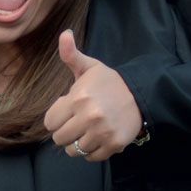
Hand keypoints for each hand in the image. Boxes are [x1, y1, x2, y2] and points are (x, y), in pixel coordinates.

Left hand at [43, 30, 142, 161]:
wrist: (140, 94)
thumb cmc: (109, 82)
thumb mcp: (89, 67)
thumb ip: (71, 54)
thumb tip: (64, 34)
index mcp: (78, 98)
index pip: (50, 122)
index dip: (56, 117)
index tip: (66, 112)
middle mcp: (89, 117)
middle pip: (59, 138)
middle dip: (64, 131)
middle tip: (75, 122)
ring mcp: (102, 133)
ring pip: (74, 150)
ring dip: (77, 143)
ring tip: (86, 131)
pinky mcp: (113, 145)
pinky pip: (91, 157)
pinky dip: (92, 151)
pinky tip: (97, 138)